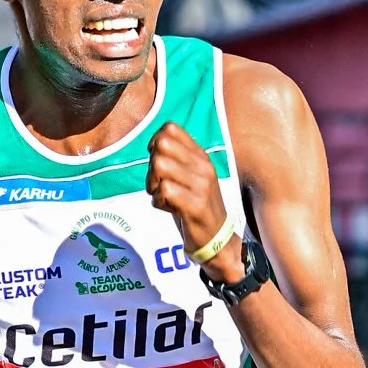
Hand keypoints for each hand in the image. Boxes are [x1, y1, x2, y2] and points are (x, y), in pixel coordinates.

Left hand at [146, 120, 240, 276]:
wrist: (216, 238)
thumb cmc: (196, 205)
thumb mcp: (191, 176)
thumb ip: (177, 158)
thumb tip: (155, 142)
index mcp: (201, 156)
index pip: (170, 129)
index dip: (155, 142)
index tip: (157, 161)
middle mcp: (203, 167)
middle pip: (161, 146)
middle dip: (151, 165)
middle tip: (157, 183)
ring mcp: (202, 186)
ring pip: (160, 166)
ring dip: (153, 184)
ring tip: (162, 196)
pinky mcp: (196, 205)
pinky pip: (165, 191)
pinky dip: (158, 201)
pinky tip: (168, 208)